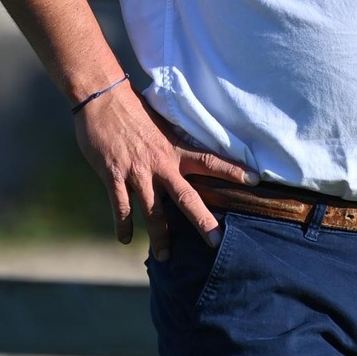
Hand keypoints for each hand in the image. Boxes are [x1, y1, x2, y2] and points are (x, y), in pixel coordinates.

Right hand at [73, 85, 250, 259]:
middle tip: (216, 242)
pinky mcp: (113, 177)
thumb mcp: (161, 123)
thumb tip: (186, 151)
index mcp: (174, 149)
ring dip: (160, 236)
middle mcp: (160, 164)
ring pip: (153, 212)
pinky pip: (121, 207)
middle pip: (187, 197)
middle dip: (202, 222)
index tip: (254, 180)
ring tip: (165, 257)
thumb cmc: (132, 107)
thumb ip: (172, 142)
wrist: (102, 98)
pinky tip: (125, 240)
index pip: (209, 161)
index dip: (232, 170)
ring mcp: (136, 173)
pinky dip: (123, 226)